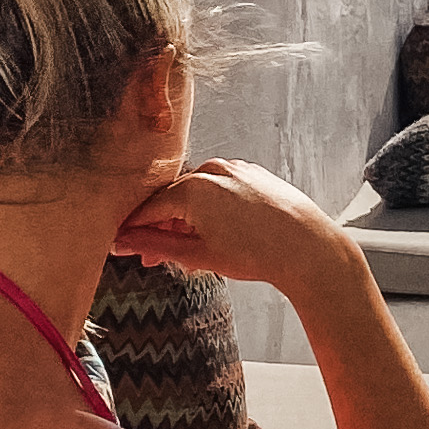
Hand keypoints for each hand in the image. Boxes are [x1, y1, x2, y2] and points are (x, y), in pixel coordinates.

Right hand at [115, 160, 356, 299]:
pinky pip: (219, 190)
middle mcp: (211, 170)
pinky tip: (211, 236)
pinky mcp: (252, 173)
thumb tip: (124, 242)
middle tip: (149, 260)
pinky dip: (209, 211)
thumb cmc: (255, 253)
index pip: (148, 209)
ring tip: (187, 255)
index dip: (132, 230)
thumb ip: (155, 246)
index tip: (120, 246)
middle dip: (159, 229)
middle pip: (171, 200)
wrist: (308, 248)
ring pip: (196, 195)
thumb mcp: (197, 255)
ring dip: (185, 221)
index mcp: (192, 187)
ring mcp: (234, 168)